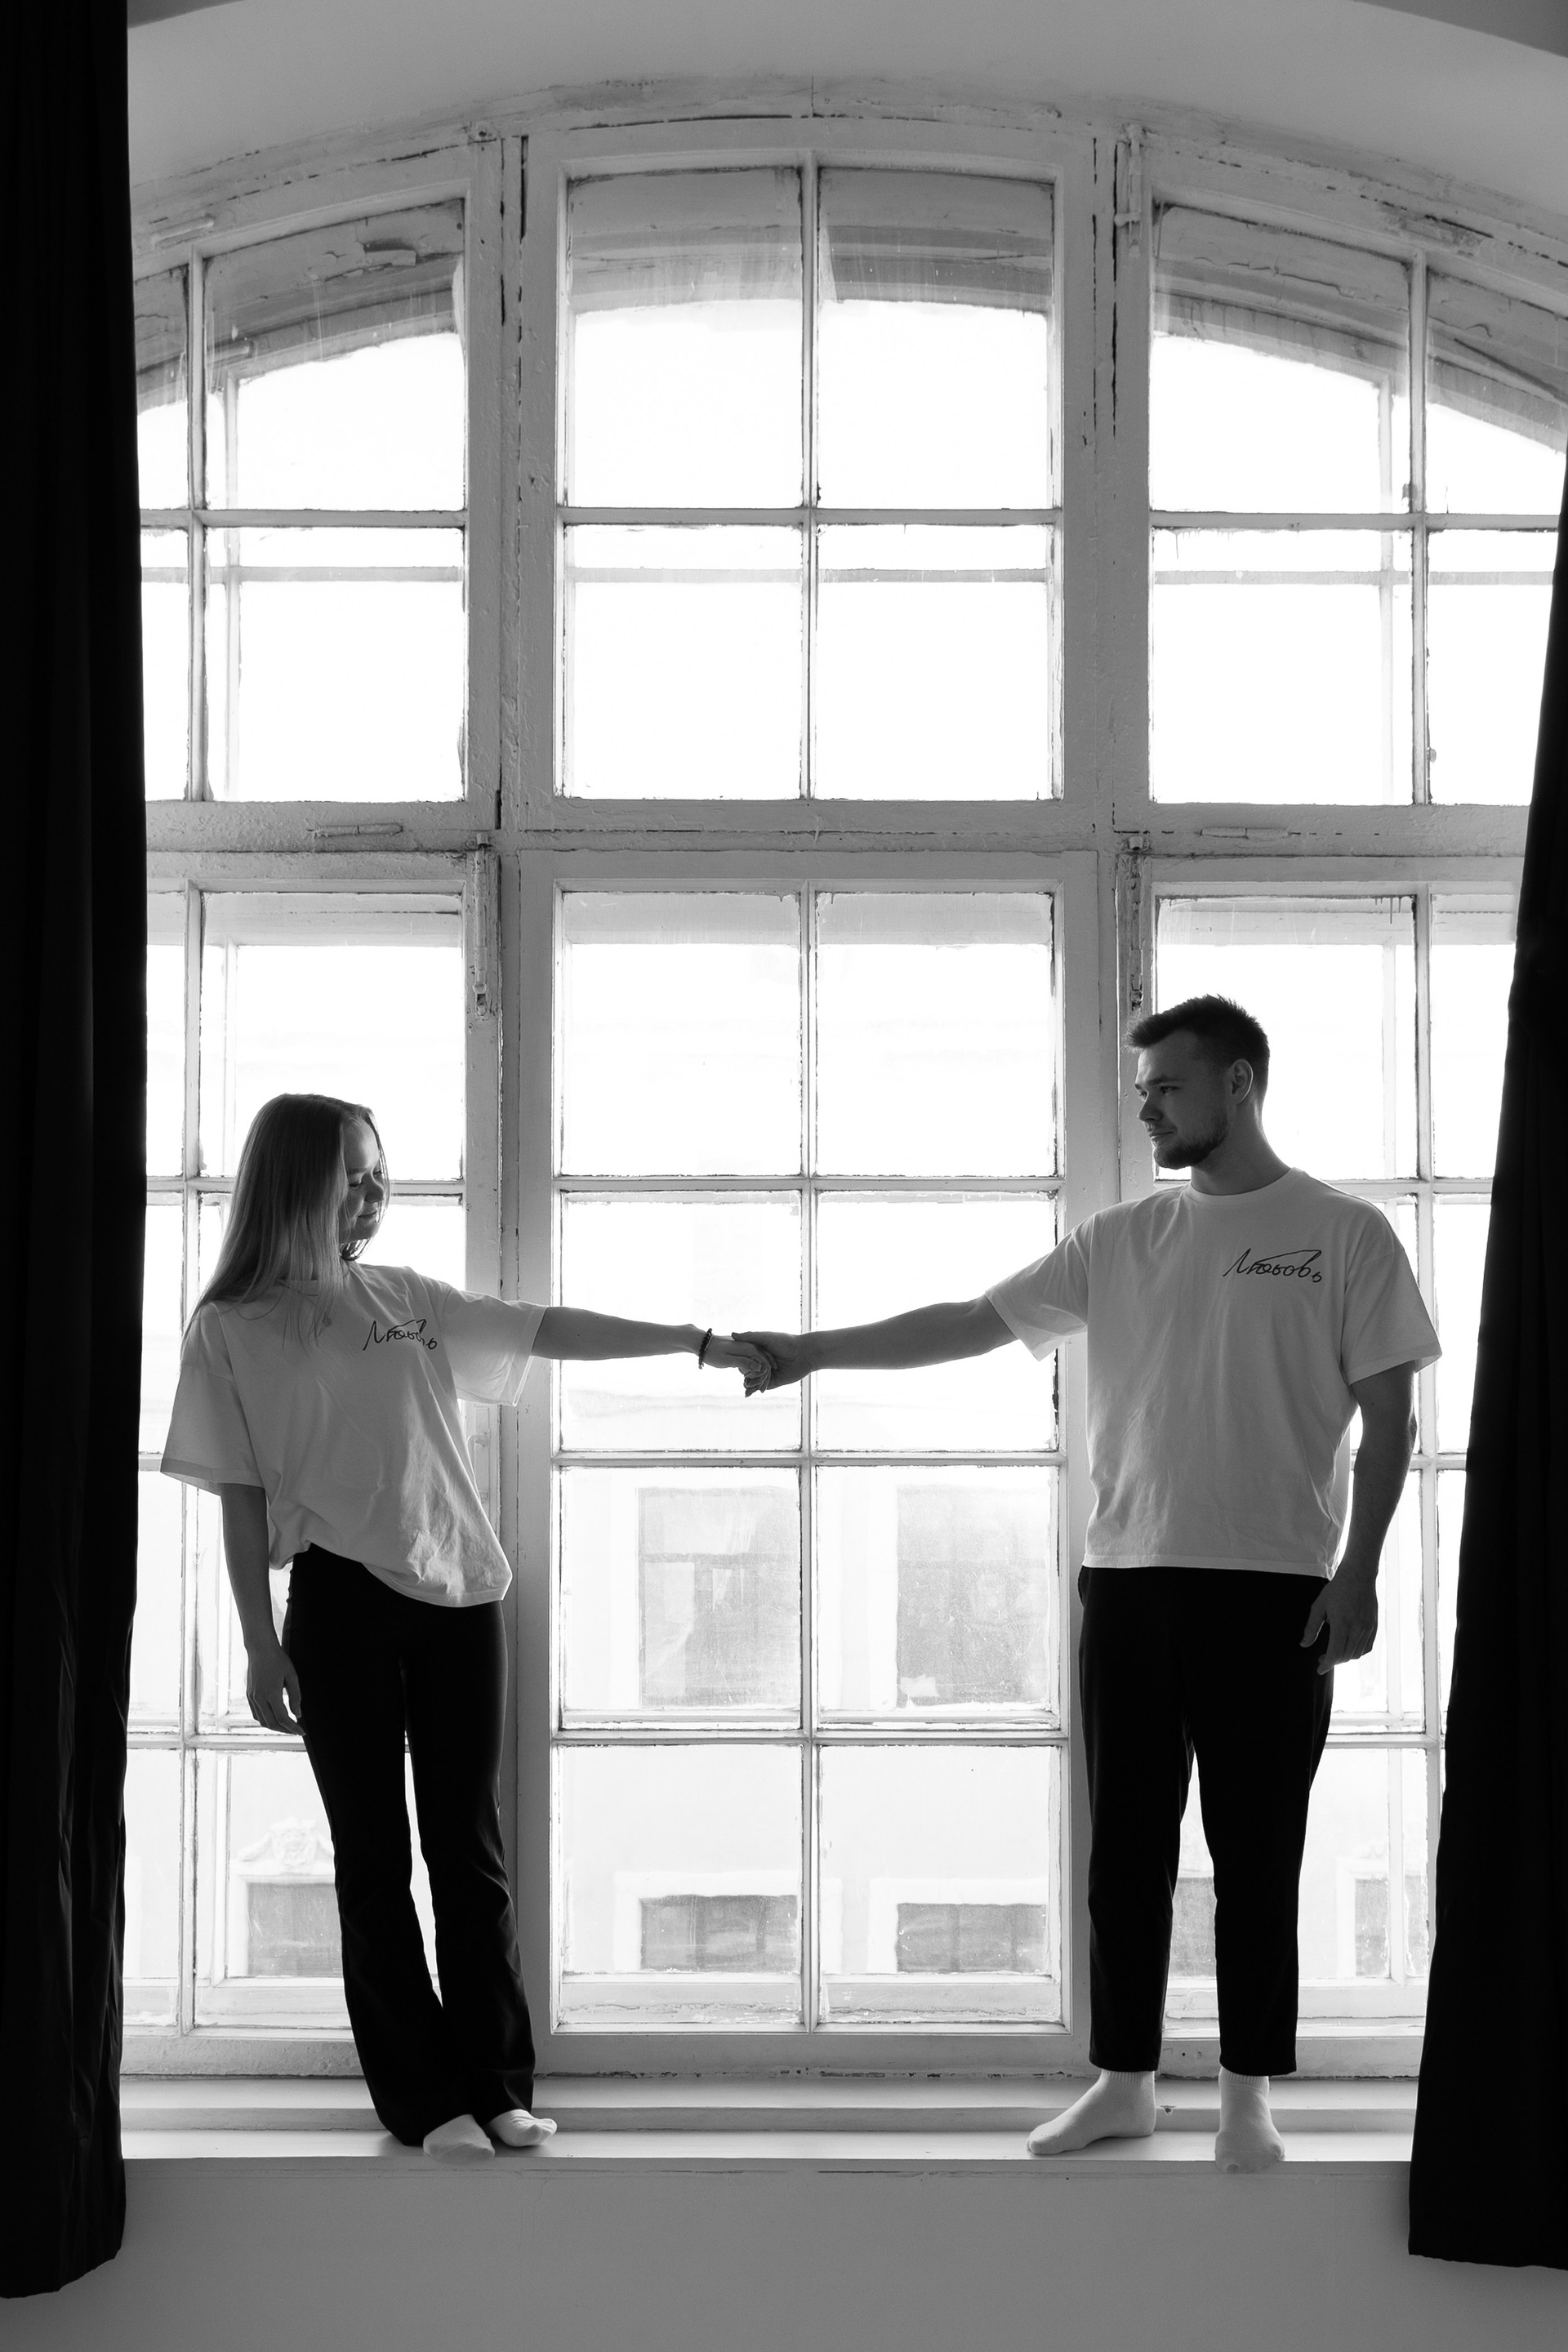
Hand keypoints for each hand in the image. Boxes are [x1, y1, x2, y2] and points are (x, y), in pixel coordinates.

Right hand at [247, 1637, 304, 1734]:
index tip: (302, 1731)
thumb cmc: (278, 1660)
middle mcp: (259, 1698)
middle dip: (285, 1730)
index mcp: (271, 1694)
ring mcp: (252, 1697)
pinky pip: (256, 1714)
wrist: (260, 1648)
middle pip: (272, 1723)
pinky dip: (265, 1720)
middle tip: (296, 1731)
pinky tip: (274, 1718)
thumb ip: (296, 1697)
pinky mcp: (249, 1695)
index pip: (283, 1718)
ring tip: (287, 1726)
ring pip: (262, 1721)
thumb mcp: (292, 1676)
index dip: (293, 1728)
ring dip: (275, 1726)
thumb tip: (298, 1714)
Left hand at [701, 1333, 776, 1387]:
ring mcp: (748, 1348)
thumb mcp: (727, 1360)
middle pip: (764, 1364)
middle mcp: (751, 1347)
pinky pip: (753, 1362)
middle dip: (762, 1378)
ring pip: (759, 1364)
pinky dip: (752, 1372)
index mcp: (749, 1348)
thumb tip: (760, 1368)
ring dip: (758, 1376)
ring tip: (752, 1390)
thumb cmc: (713, 1353)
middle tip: (758, 1392)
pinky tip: (748, 1381)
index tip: (758, 1389)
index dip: (764, 1377)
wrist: (703, 1345)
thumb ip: (743, 1362)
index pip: (765, 1364)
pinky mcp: (744, 1352)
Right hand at [734, 1331, 810, 1393]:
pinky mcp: (773, 1382)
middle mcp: (762, 1362)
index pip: (744, 1358)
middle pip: (748, 1370)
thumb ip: (749, 1337)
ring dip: (749, 1383)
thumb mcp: (766, 1337)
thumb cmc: (786, 1342)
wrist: (804, 1354)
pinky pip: (762, 1386)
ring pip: (754, 1380)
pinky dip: (755, 1389)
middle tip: (743, 1379)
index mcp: (758, 1351)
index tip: (735, 1364)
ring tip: (747, 1385)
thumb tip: (732, 1334)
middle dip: (745, 1376)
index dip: (740, 1362)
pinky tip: (750, 1391)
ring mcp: (767, 1372)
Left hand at [1300, 1562, 1378, 1676]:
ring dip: (1344, 1657)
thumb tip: (1304, 1645)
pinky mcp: (1374, 1627)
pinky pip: (1366, 1648)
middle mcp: (1357, 1628)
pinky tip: (1347, 1648)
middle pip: (1345, 1656)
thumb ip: (1311, 1627)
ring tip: (1333, 1652)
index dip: (1326, 1665)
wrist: (1358, 1576)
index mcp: (1342, 1623)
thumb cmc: (1336, 1590)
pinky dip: (1356, 1652)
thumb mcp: (1319, 1606)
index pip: (1335, 1654)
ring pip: (1356, 1654)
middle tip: (1322, 1658)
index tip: (1319, 1669)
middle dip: (1333, 1661)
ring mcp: (1367, 1628)